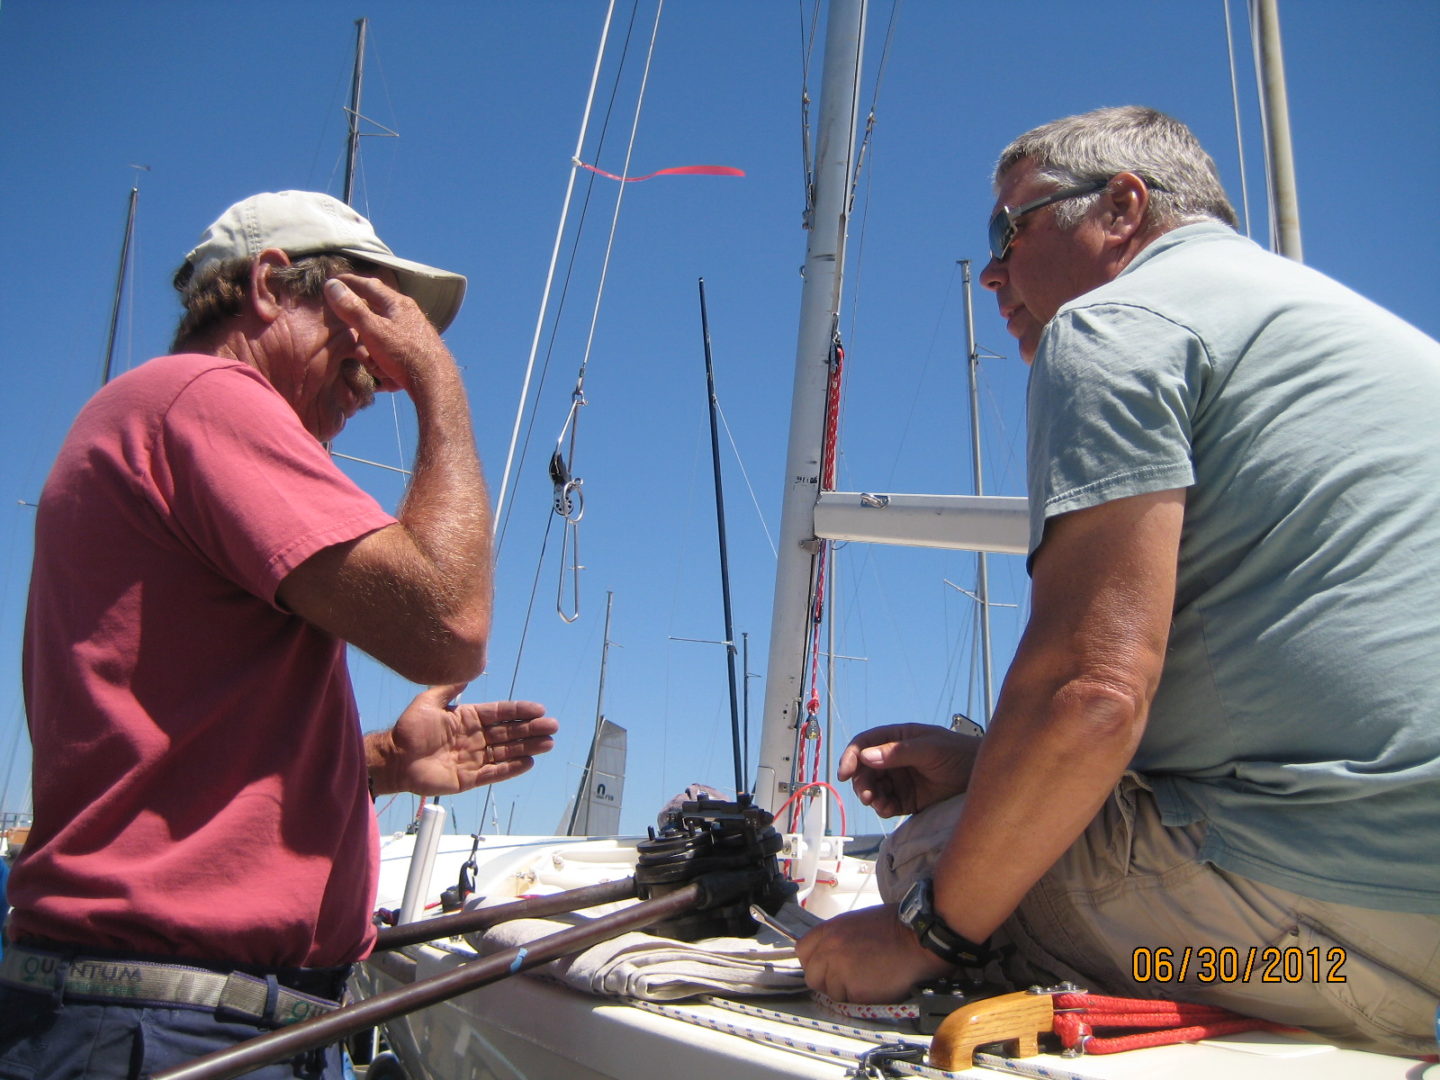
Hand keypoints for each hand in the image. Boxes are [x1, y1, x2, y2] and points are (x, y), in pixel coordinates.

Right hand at [323, 274, 454, 393]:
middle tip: (356, 345)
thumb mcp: (373, 330)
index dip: (349, 282)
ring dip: (372, 354)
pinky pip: (389, 356)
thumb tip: (332, 285)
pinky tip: (386, 376)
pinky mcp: (414, 354)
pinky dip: (383, 365)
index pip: (369, 285)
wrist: (435, 382)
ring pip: (379, 339)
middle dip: (360, 333)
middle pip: (373, 316)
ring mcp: (411, 335)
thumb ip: (352, 309)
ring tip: (376, 365)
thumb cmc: (404, 353)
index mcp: (398, 304)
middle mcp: (407, 316)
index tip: (332, 281)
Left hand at [372, 684, 558, 795]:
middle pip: (509, 732)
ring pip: (506, 752)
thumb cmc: (408, 730)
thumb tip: (468, 672)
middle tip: (552, 727)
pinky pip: (493, 773)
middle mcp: (475, 738)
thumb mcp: (428, 701)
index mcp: (468, 718)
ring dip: (527, 748)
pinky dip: (511, 769)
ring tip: (548, 744)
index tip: (539, 709)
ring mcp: (473, 759)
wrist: (393, 759)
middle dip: (531, 729)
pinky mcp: (468, 779)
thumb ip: (449, 688)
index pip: (500, 713)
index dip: (519, 711)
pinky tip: (528, 763)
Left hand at [796, 905, 951, 1002]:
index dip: (813, 962)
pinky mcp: (854, 990)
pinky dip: (860, 998)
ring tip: (867, 978)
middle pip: (812, 976)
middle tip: (847, 979)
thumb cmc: (893, 928)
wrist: (917, 939)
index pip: (802, 951)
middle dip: (826, 981)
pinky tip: (875, 985)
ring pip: (831, 992)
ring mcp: (839, 970)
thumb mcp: (856, 923)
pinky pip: (849, 1001)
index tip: (824, 967)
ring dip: (845, 991)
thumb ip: (837, 939)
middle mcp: (828, 950)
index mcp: (829, 931)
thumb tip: (828, 955)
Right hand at [837, 724, 979, 817]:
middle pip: (864, 769)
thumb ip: (899, 752)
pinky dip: (882, 808)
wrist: (983, 778)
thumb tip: (866, 756)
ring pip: (873, 788)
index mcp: (897, 738)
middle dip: (861, 782)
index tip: (844, 773)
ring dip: (870, 796)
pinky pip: (887, 804)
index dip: (851, 756)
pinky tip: (887, 810)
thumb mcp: (931, 748)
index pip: (865, 744)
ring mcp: (900, 779)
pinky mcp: (908, 800)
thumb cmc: (960, 754)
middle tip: (867, 795)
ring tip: (879, 804)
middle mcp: (894, 758)